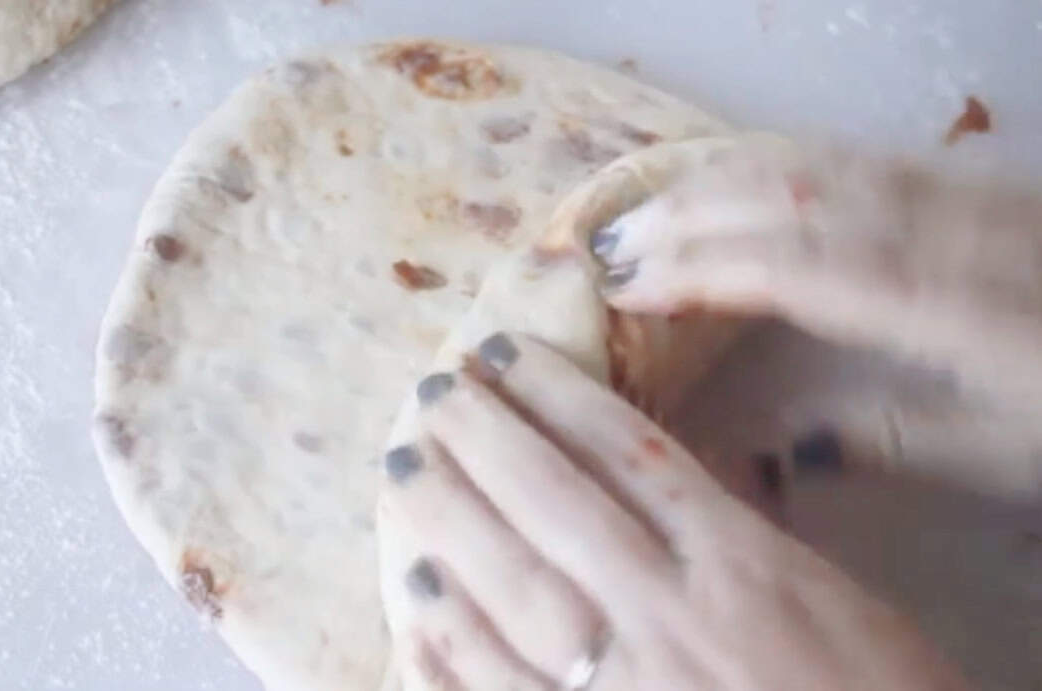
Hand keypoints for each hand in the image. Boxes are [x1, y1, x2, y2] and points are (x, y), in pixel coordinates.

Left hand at [377, 333, 964, 689]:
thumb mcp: (824, 597)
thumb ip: (737, 537)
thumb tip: (664, 477)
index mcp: (739, 563)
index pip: (627, 454)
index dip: (555, 395)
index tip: (504, 354)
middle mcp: (670, 613)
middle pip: (555, 505)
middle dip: (486, 440)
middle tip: (434, 393)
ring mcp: (626, 687)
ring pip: (514, 590)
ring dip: (450, 524)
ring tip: (405, 470)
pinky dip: (450, 650)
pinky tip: (412, 602)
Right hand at [592, 142, 1041, 413]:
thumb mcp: (1003, 449)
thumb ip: (886, 440)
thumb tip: (780, 446)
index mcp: (943, 302)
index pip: (794, 267)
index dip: (701, 268)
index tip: (628, 286)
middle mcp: (939, 229)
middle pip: (790, 197)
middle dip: (687, 214)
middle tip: (609, 242)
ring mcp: (952, 194)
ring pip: (814, 161)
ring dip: (718, 177)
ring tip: (647, 201)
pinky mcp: (966, 182)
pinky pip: (850, 155)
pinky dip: (775, 158)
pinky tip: (737, 172)